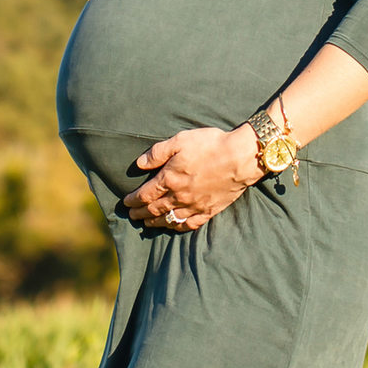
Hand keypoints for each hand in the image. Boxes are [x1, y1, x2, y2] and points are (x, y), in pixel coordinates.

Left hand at [121, 125, 263, 232]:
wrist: (241, 158)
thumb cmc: (210, 145)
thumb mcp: (180, 141)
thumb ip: (157, 153)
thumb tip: (139, 164)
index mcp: (169, 179)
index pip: (145, 195)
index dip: (133, 200)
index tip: (126, 202)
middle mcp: (179, 197)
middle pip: (154, 210)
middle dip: (140, 213)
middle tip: (132, 215)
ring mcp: (195, 206)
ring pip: (169, 219)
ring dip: (155, 222)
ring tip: (147, 223)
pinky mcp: (209, 211)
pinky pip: (189, 224)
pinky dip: (177, 227)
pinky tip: (173, 226)